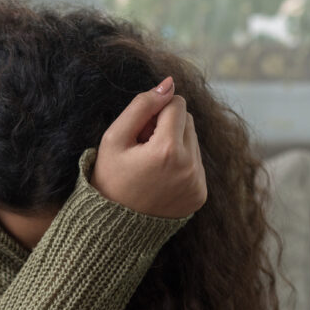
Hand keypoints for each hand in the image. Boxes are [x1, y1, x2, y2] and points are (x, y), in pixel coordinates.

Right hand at [90, 76, 206, 218]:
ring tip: (150, 165)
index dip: (155, 113)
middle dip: (167, 127)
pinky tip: (159, 179)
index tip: (139, 133)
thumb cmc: (109, 178)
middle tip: (142, 149)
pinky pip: (196, 164)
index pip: (177, 104)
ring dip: (174, 145)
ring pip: (193, 142)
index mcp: (168, 151)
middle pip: (188, 121)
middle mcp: (189, 167)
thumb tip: (170, 83)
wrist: (112, 226)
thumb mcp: (114, 137)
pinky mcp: (200, 195)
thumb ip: (142, 105)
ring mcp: (197, 184)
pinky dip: (180, 165)